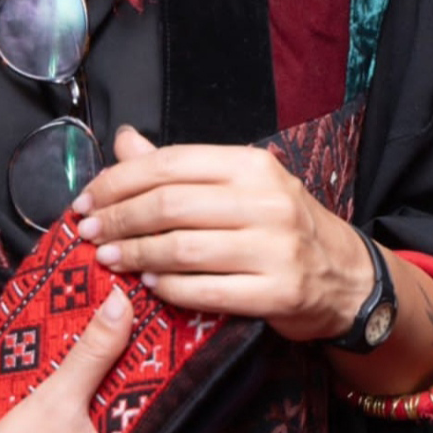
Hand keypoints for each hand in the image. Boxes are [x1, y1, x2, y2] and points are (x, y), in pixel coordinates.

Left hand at [71, 123, 376, 343]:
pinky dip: (169, 288)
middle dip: (119, 219)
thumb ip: (179, 167)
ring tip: (108, 258)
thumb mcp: (239, 185)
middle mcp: (267, 201)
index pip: (170, 163)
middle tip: (88, 231)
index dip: (119, 181)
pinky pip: (206, 291)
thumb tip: (124, 140)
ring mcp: (275, 248)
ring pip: (183, 249)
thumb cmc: (281, 226)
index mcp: (251, 165)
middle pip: (170, 205)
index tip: (88, 199)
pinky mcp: (278, 293)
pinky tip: (149, 284)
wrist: (345, 276)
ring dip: (136, 255)